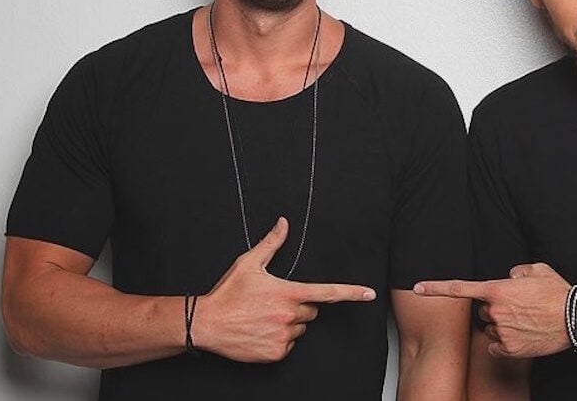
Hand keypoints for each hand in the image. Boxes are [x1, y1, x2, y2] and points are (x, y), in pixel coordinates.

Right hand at [196, 217, 376, 361]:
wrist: (207, 324)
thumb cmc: (228, 293)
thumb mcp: (248, 264)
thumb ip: (271, 243)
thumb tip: (284, 223)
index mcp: (288, 293)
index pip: (328, 292)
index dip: (351, 292)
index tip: (369, 294)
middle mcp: (290, 315)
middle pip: (311, 310)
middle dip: (298, 306)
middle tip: (274, 303)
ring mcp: (284, 336)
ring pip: (300, 328)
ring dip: (288, 323)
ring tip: (264, 317)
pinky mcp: (276, 353)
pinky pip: (289, 345)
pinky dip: (279, 340)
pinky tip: (261, 332)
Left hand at [414, 262, 570, 357]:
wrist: (576, 316)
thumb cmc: (558, 292)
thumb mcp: (537, 269)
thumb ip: (516, 271)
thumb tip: (510, 278)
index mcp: (498, 290)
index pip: (460, 288)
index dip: (436, 288)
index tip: (418, 288)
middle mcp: (496, 311)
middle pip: (483, 311)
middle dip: (495, 309)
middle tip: (519, 308)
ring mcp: (502, 332)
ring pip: (491, 329)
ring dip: (502, 326)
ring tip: (526, 321)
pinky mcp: (510, 349)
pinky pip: (496, 346)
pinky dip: (505, 343)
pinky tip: (522, 336)